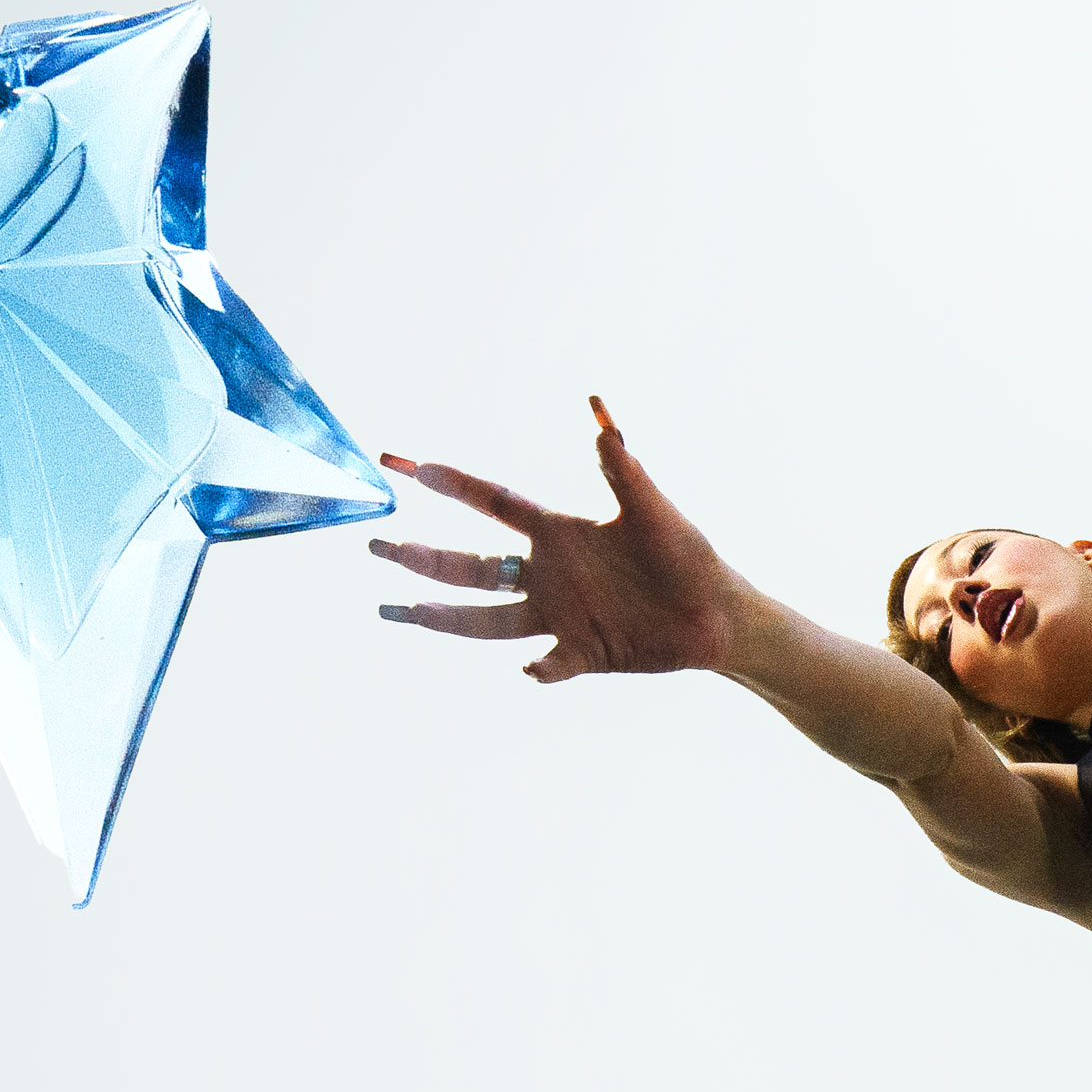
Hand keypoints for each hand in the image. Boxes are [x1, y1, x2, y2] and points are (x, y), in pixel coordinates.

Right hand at [374, 399, 743, 682]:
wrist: (717, 615)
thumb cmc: (688, 556)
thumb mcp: (655, 512)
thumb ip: (627, 472)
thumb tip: (604, 423)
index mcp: (560, 532)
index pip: (496, 504)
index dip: (455, 485)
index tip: (409, 466)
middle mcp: (549, 574)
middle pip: (472, 568)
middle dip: (422, 558)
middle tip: (374, 547)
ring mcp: (560, 616)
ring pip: (486, 620)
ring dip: (442, 617)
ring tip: (395, 611)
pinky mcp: (582, 654)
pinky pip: (549, 664)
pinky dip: (541, 668)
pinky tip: (529, 668)